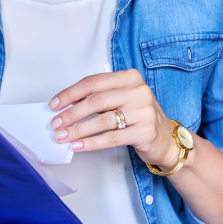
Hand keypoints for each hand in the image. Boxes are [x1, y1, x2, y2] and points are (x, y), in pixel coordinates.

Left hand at [48, 70, 180, 171]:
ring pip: (102, 120)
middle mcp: (138, 92)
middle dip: (71, 113)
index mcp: (129, 78)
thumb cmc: (139, 117)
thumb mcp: (120, 100)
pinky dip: (91, 142)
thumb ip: (98, 98)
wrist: (168, 140)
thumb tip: (65, 106)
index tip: (55, 104)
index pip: (93, 82)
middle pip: (96, 101)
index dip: (70, 94)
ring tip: (63, 136)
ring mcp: (144, 112)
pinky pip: (111, 138)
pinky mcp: (145, 132)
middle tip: (56, 123)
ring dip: (78, 130)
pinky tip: (79, 146)